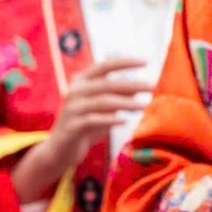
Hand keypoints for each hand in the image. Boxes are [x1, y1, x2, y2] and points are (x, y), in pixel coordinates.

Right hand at [11, 58, 149, 201]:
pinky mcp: (72, 126)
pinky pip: (93, 119)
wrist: (60, 150)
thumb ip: (118, 96)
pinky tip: (125, 119)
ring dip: (125, 102)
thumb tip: (141, 86)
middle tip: (151, 86)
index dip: (124, 62)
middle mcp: (75, 91)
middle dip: (131, 84)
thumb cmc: (85, 125)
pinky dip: (110, 119)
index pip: (104, 66)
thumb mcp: (104, 108)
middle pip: (106, 84)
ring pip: (102, 101)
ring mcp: (72, 108)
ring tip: (143, 105)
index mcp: (81, 82)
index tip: (145, 62)